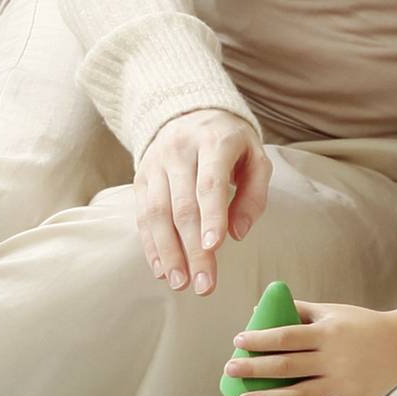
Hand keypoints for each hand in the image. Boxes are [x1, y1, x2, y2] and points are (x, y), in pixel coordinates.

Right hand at [136, 107, 269, 295]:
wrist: (188, 111)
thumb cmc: (231, 143)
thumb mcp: (256, 158)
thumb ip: (254, 195)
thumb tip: (238, 234)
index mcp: (213, 141)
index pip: (209, 183)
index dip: (212, 217)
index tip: (215, 249)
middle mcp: (179, 150)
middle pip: (182, 205)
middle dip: (192, 249)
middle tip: (204, 285)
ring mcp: (155, 163)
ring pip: (157, 213)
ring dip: (168, 252)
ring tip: (181, 283)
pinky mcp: (140, 176)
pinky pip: (142, 214)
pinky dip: (151, 244)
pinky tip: (162, 269)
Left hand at [220, 300, 396, 395]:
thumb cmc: (362, 325)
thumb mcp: (332, 311)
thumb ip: (299, 310)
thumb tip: (261, 309)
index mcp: (327, 333)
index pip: (285, 336)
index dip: (259, 340)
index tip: (238, 342)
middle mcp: (333, 359)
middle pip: (286, 366)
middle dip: (254, 369)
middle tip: (230, 370)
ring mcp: (342, 384)